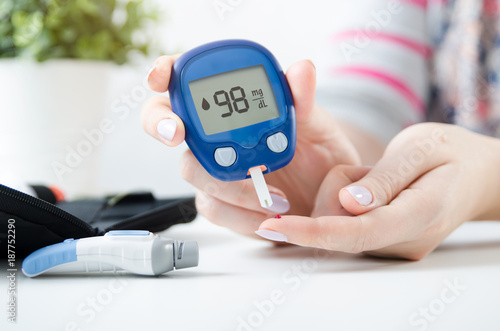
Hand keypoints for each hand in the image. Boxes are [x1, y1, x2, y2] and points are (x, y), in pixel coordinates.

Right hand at [141, 55, 361, 237]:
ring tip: (273, 197)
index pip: (185, 79)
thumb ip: (302, 99)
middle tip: (178, 133)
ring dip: (228, 184)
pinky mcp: (222, 202)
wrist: (325, 193)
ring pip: (191, 171)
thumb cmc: (315, 150)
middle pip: (166, 123)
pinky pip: (214, 208)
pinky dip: (240, 215)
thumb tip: (301, 69)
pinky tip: (268, 216)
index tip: (160, 78)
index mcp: (230, 104)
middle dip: (161, 124)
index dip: (162, 73)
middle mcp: (213, 134)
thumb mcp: (315, 122)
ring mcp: (213, 168)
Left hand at [257, 123, 499, 259]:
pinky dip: (348, 203)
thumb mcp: (419, 150)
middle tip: (364, 170)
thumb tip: (348, 204)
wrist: (476, 175)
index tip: (277, 225)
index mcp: (420, 214)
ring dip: (342, 195)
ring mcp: (396, 246)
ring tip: (377, 176)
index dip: (313, 231)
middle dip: (332, 195)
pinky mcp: (384, 243)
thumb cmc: (451, 154)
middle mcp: (405, 240)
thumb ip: (383, 179)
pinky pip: (348, 225)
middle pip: (341, 228)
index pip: (358, 232)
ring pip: (340, 225)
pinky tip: (372, 189)